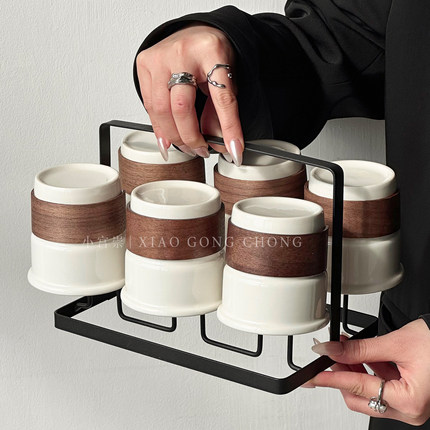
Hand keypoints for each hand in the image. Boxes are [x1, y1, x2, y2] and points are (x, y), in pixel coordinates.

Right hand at [136, 25, 243, 164]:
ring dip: (174, 137)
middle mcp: (182, 52)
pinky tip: (168, 138)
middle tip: (202, 150)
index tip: (234, 150)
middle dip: (191, 138)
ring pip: (160, 110)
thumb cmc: (212, 54)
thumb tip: (220, 144)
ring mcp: (159, 57)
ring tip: (187, 147)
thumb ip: (222, 110)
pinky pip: (148, 105)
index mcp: (211, 51)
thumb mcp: (227, 77)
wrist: (195, 32)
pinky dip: (159, 127)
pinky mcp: (145, 64)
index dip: (229, 128)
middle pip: (181, 108)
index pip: (222, 98)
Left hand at [309, 319, 429, 425]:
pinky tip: (359, 353)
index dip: (330, 378)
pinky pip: (380, 386)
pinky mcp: (409, 396)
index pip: (357, 388)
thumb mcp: (396, 343)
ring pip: (368, 392)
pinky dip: (368, 370)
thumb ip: (360, 349)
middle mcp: (410, 410)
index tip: (312, 376)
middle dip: (341, 374)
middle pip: (359, 397)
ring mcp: (410, 405)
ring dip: (353, 369)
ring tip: (344, 347)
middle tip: (330, 353)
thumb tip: (331, 350)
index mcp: (410, 401)